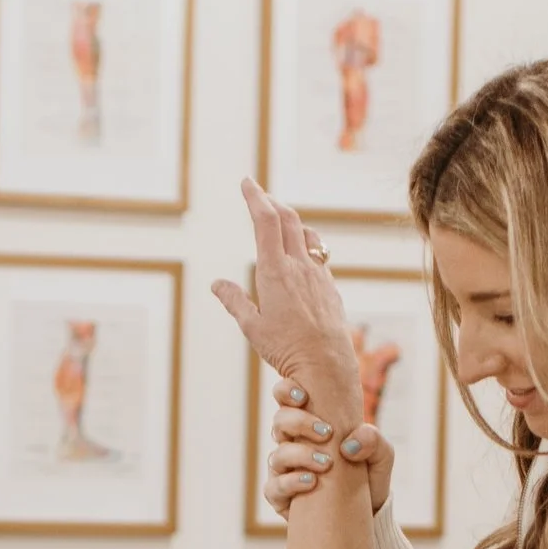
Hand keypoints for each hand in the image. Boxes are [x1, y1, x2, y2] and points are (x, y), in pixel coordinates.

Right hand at [212, 179, 360, 428]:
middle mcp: (299, 266)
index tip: (246, 182)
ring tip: (280, 217)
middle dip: (271, 202)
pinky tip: (302, 250)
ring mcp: (319, 274)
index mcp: (275, 271)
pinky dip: (307, 242)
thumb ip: (234, 301)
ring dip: (292, 219)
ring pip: (307, 233)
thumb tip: (217, 284)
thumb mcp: (252, 327)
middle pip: (287, 219)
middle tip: (259, 194)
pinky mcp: (330, 286)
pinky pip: (319, 253)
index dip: (255, 197)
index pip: (265, 220)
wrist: (326, 366)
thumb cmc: (286, 350)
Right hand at [267, 375, 392, 517]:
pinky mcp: (281, 496)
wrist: (366, 516)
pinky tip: (311, 482)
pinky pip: (273, 487)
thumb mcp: (381, 457)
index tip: (304, 396)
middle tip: (326, 432)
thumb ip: (373, 440)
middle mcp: (292, 443)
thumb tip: (349, 443)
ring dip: (300, 455)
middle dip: (299, 422)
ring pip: (277, 455)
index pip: (287, 398)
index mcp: (309, 425)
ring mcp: (284, 470)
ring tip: (326, 463)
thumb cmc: (368, 478)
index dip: (287, 391)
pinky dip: (291, 483)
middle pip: (280, 422)